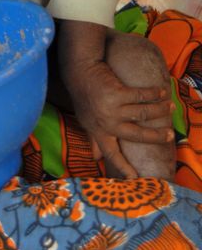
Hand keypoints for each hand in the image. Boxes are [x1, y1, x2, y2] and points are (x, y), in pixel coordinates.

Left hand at [64, 59, 173, 177]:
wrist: (79, 71)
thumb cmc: (84, 96)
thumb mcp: (85, 120)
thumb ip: (93, 139)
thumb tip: (96, 159)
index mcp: (98, 132)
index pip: (111, 154)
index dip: (123, 167)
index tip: (135, 179)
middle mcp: (106, 123)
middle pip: (136, 135)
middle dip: (156, 136)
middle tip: (170, 135)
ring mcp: (111, 108)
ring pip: (143, 113)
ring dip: (159, 109)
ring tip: (170, 107)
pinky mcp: (116, 93)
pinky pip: (141, 95)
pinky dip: (154, 93)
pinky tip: (162, 92)